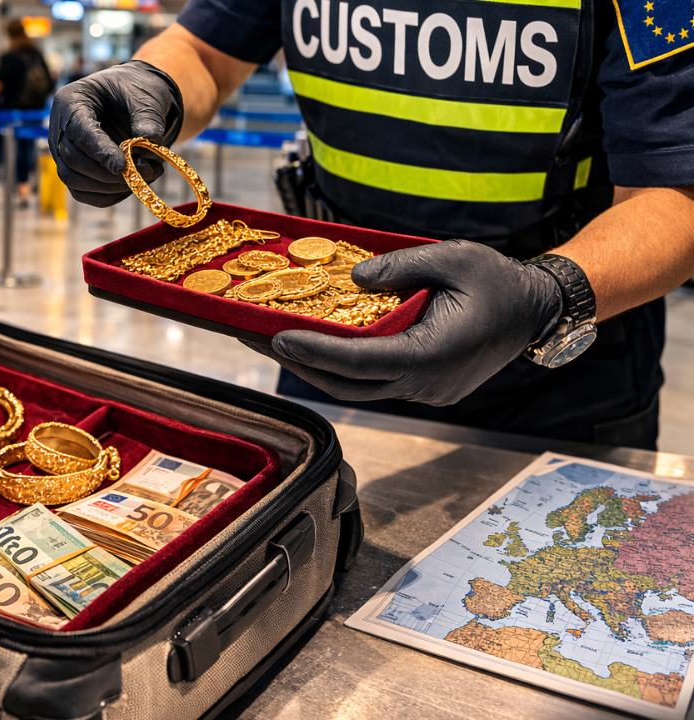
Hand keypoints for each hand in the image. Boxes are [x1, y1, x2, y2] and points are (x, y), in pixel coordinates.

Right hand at [48, 60, 183, 206]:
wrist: (133, 101)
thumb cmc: (135, 91)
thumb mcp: (146, 95)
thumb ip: (148, 116)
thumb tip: (150, 139)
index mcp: (71, 100)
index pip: (77, 130)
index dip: (98, 151)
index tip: (122, 165)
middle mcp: (60, 128)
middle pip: (71, 159)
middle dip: (106, 173)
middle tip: (143, 173)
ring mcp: (62, 151)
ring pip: (73, 179)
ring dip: (107, 187)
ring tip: (142, 178)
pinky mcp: (74, 170)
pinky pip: (82, 192)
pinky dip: (106, 196)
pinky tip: (130, 187)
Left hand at [248, 241, 562, 405]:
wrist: (537, 312)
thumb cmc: (498, 281)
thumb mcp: (452, 258)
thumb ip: (401, 266)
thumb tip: (355, 276)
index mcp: (430, 356)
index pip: (357, 361)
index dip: (312, 351)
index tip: (275, 336)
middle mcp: (424, 384)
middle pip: (346, 383)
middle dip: (298, 362)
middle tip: (254, 338)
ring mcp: (425, 392)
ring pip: (357, 389)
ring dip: (314, 368)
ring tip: (273, 343)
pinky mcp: (425, 390)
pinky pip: (373, 384)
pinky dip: (341, 368)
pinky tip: (315, 348)